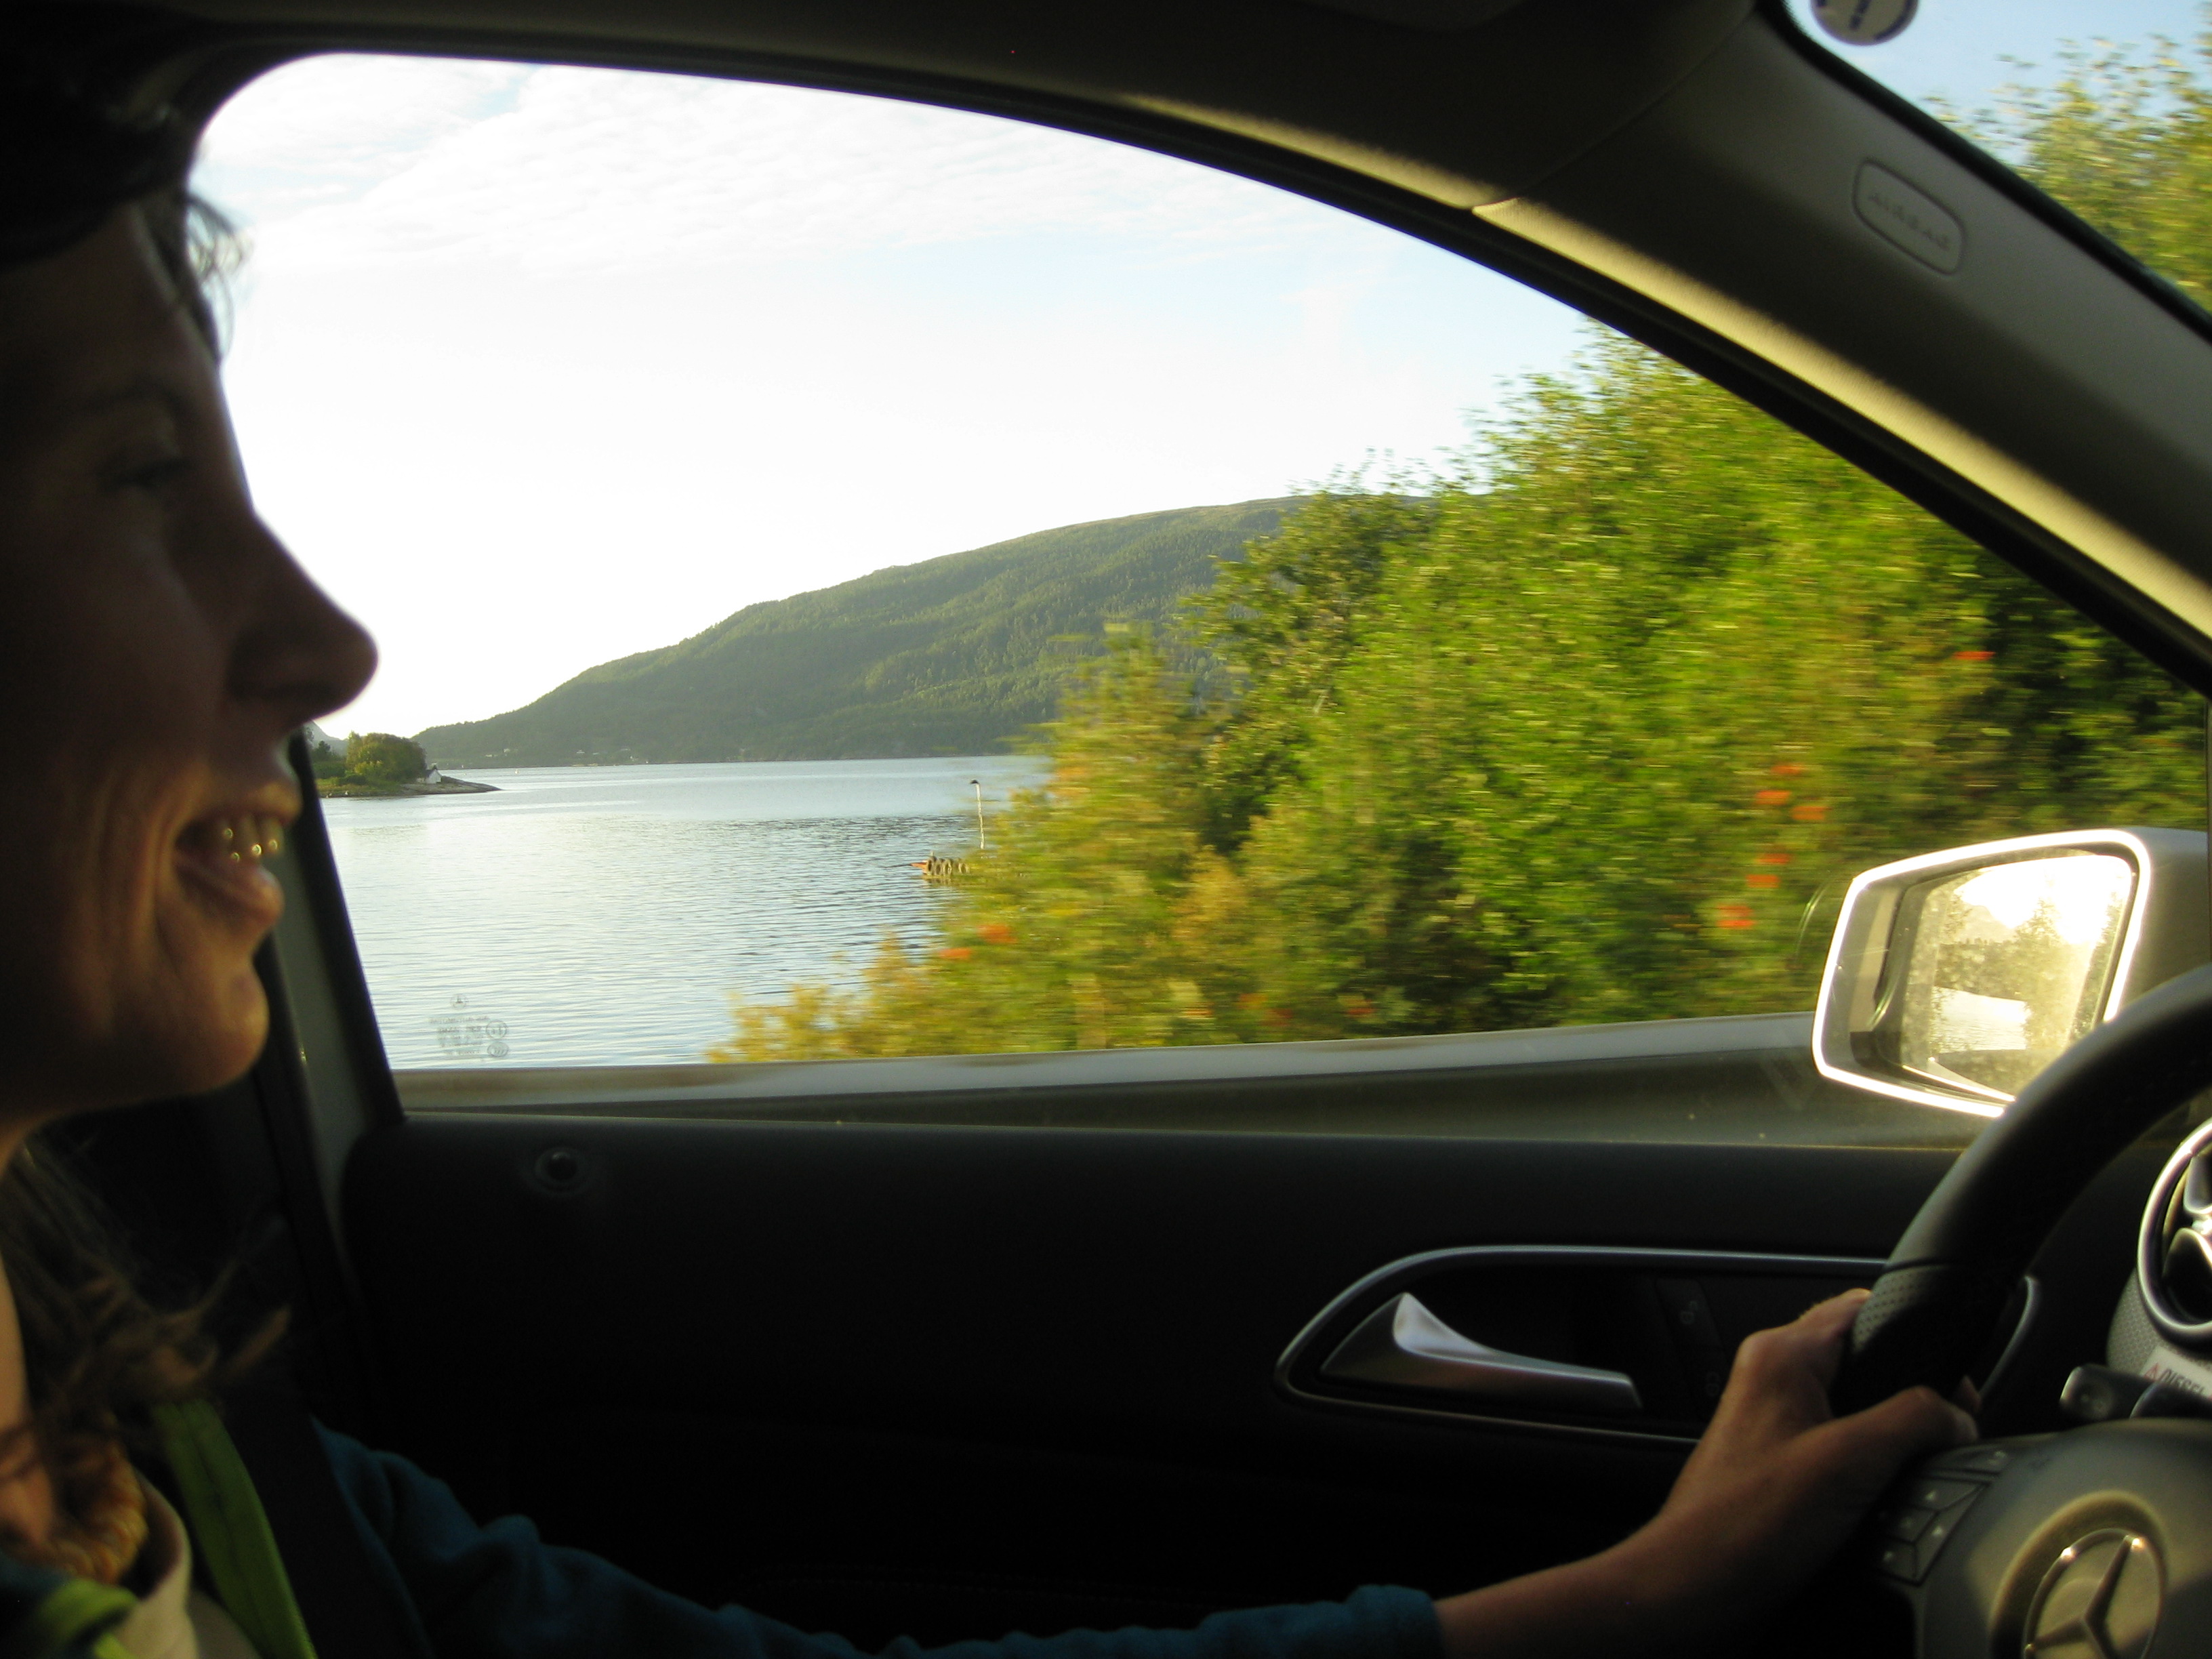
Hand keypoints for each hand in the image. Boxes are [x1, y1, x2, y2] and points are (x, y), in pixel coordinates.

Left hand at [1432, 1289, 1975, 1658]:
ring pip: (1853, 1402)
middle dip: (1911, 1388)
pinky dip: (1870, 1457)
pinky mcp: (1777, 1460)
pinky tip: (1889, 1487)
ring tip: (1925, 1459)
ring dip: (1893, 1427)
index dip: (1917, 1336)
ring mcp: (1771, 1418)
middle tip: (1949, 1427)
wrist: (1694, 1584)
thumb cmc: (1746, 1525)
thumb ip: (1911, 1422)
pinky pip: (1838, 1440)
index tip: (1957, 1382)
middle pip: (1862, 1357)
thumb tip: (1957, 1414)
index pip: (1860, 1309)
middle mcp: (1771, 1376)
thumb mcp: (1848, 1462)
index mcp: (1781, 1355)